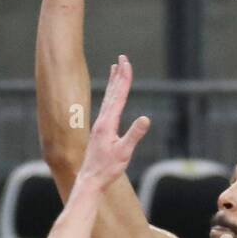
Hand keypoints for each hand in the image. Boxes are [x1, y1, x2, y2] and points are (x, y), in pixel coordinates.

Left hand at [75, 55, 149, 190]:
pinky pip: (107, 108)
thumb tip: (146, 119)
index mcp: (108, 123)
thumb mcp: (124, 153)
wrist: (90, 180)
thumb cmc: (106, 169)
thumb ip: (134, 135)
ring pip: (109, 99)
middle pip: (113, 93)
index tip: (127, 63)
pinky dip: (111, 97)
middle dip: (119, 75)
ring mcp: (100, 125)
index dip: (124, 79)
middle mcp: (102, 121)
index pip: (119, 96)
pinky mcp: (100, 131)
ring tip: (115, 69)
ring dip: (114, 83)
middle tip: (122, 57)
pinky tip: (112, 97)